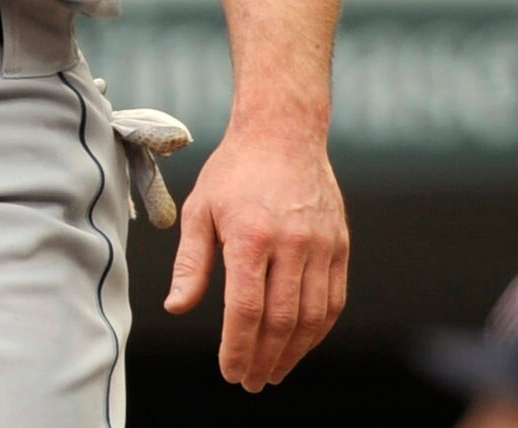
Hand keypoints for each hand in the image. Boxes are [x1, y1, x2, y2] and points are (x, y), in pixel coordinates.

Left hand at [162, 119, 349, 389]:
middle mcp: (291, 244)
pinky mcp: (340, 247)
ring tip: (274, 372)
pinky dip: (318, 331)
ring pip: (312, 317)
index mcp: (250, 235)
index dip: (237, 348)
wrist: (283, 135)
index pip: (245, 309)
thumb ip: (191, 264)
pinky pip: (333, 301)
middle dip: (265, 359)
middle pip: (281, 320)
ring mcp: (322, 246)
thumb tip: (176, 307)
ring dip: (293, 353)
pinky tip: (300, 345)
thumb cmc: (234, 172)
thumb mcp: (200, 210)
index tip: (230, 372)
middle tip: (251, 382)